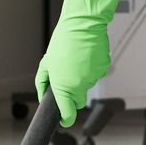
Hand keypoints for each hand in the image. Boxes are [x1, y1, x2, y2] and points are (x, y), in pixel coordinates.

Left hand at [34, 0, 134, 125]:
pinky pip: (95, 75)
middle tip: (67, 77)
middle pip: (78, 101)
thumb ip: (42, 83)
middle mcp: (79, 85)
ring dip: (81, 78)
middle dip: (72, 95)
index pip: (67, 113)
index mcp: (63, 85)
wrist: (83, 24)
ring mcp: (92, 78)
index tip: (64, 120)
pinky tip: (85, 56)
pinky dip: (91, 69)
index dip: (65, 119)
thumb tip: (43, 96)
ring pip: (87, 86)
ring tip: (75, 60)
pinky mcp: (103, 69)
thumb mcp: (46, 63)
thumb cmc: (63, 41)